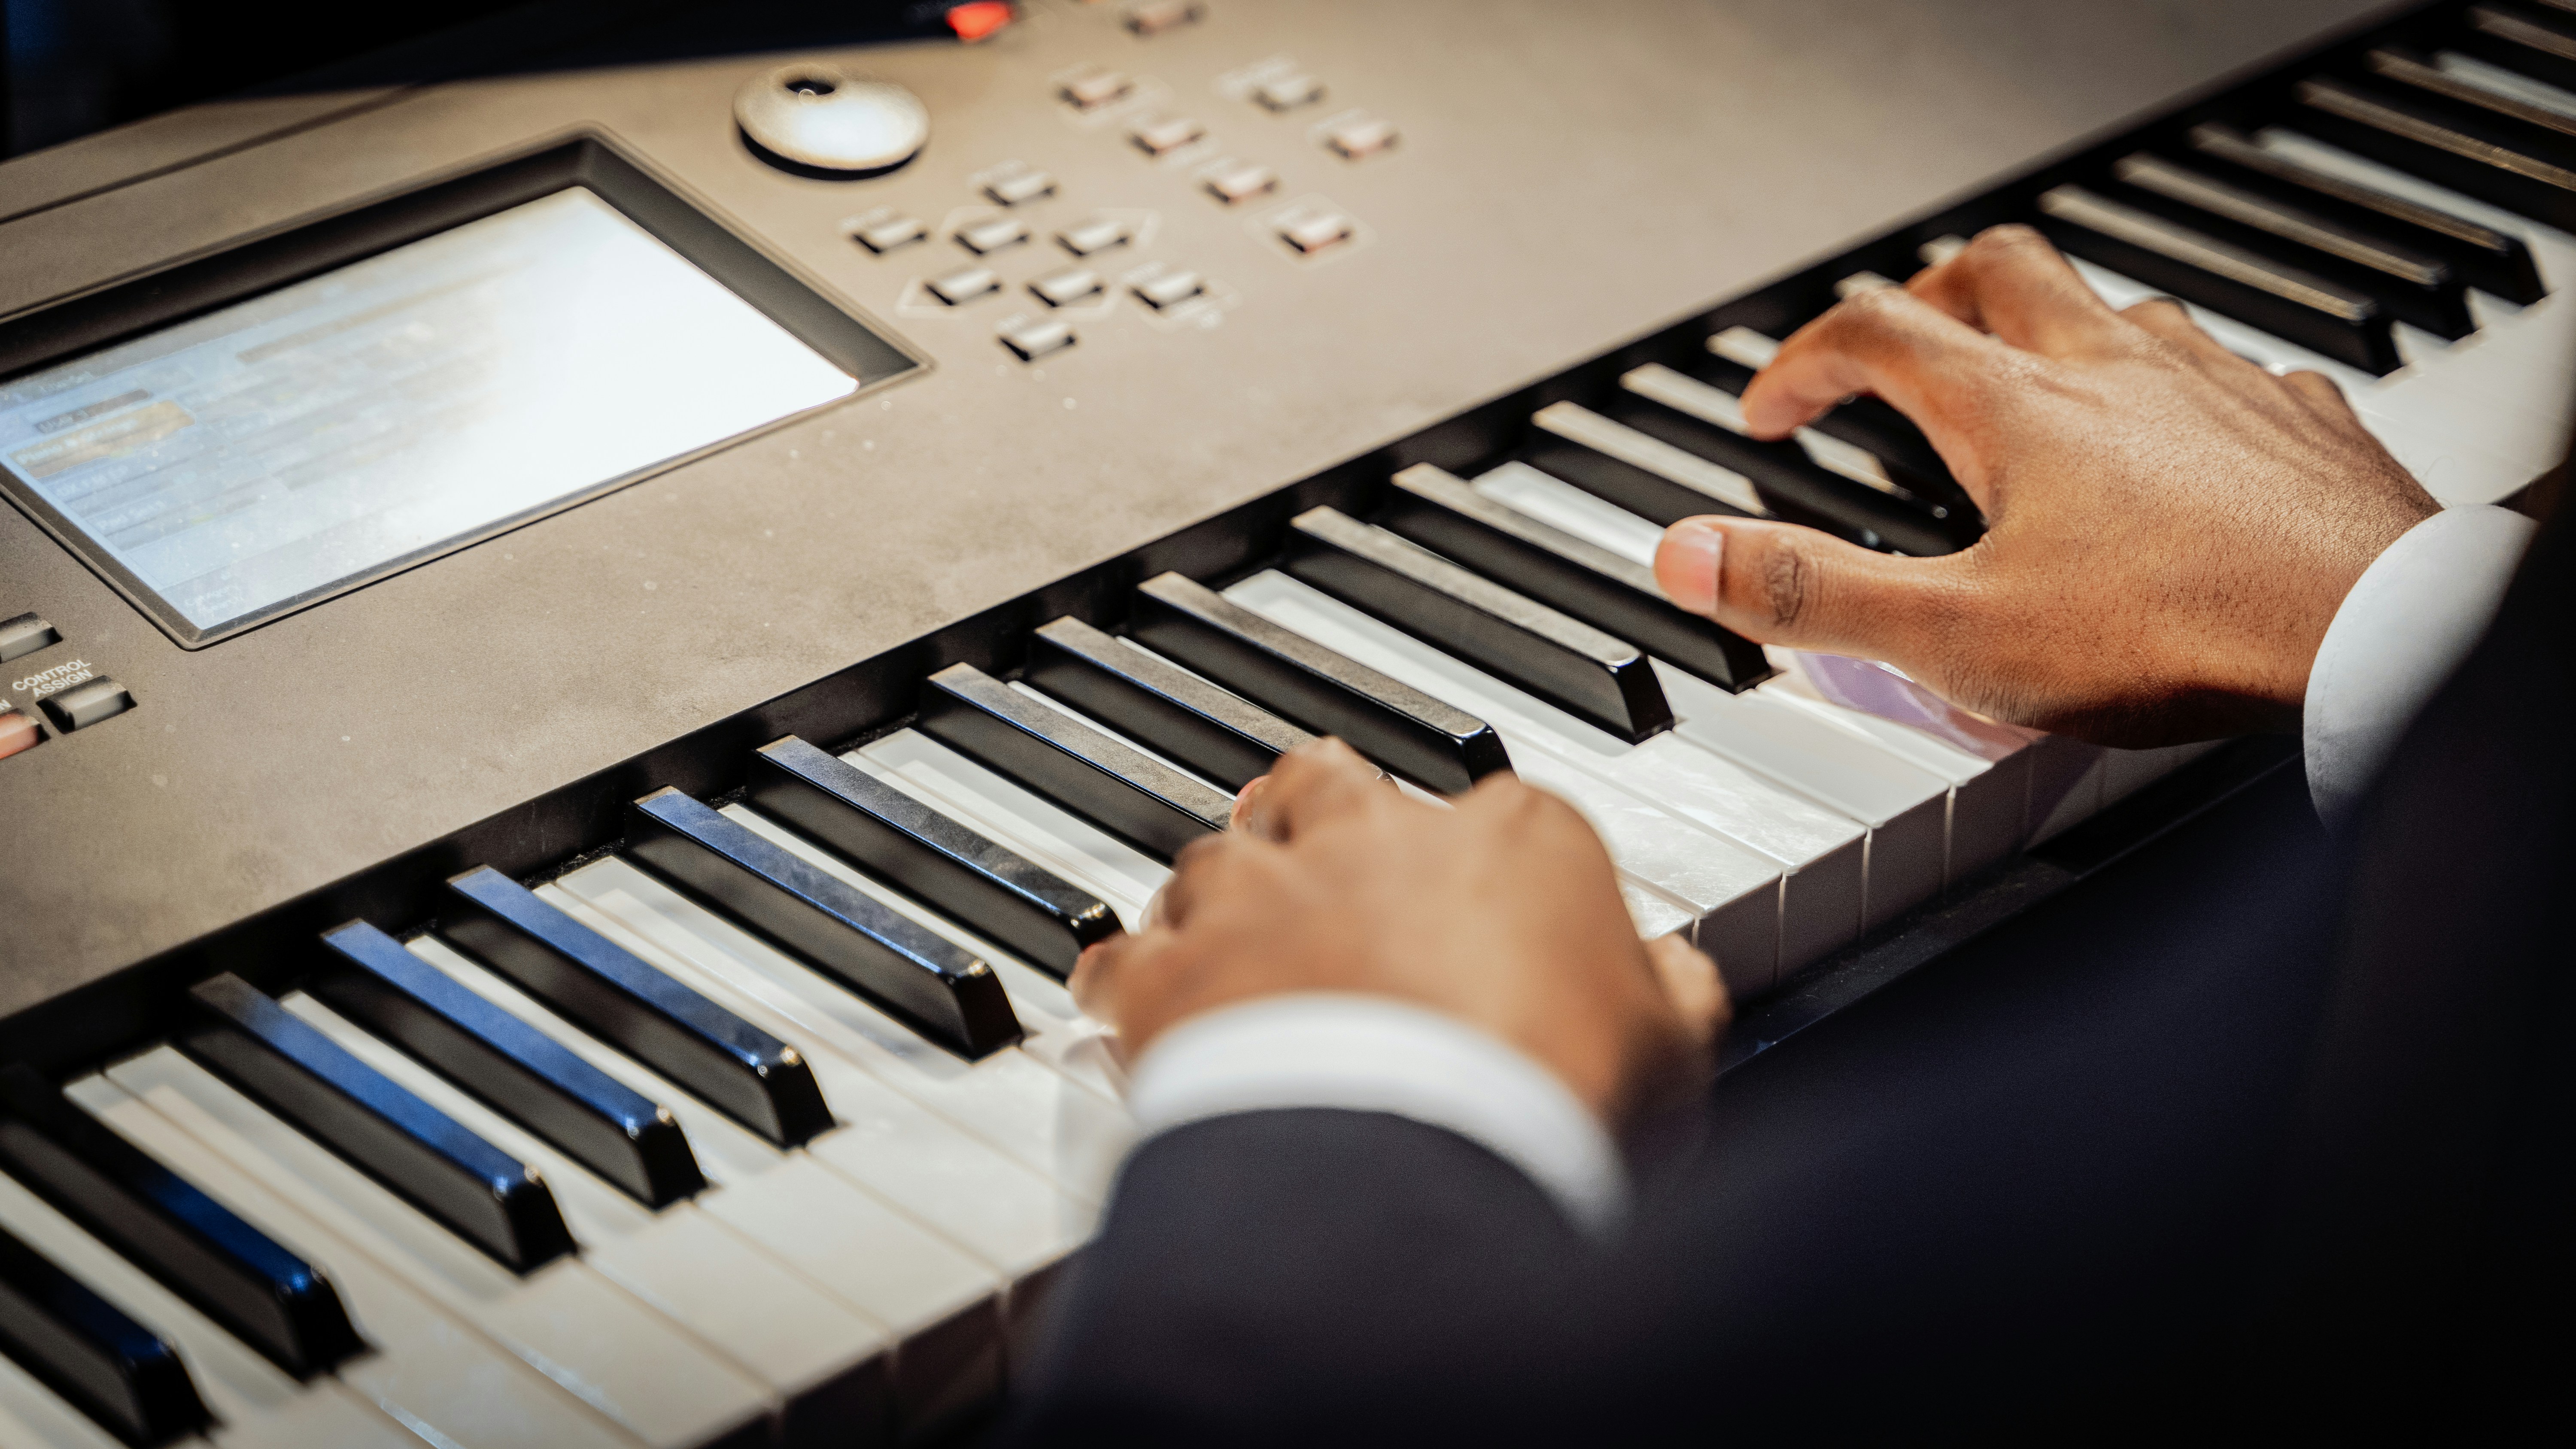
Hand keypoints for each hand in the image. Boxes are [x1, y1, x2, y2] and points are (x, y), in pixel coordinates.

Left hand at [1071, 739, 1723, 1128]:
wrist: (1418, 1174)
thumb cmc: (1552, 1112)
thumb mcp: (1667, 1051)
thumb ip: (1667, 989)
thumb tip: (1675, 972)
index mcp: (1511, 837)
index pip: (1488, 811)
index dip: (1469, 861)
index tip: (1467, 905)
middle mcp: (1371, 839)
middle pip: (1325, 790)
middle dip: (1316, 824)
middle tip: (1318, 869)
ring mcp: (1257, 899)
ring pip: (1210, 859)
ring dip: (1216, 904)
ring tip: (1226, 953)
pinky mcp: (1167, 975)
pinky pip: (1118, 957)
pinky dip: (1124, 984)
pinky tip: (1131, 1014)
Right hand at [1651, 225, 2439, 744]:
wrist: (2374, 640)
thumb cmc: (2178, 636)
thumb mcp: (1954, 637)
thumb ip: (1812, 593)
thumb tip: (1686, 554)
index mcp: (2014, 410)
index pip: (1874, 335)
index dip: (1802, 363)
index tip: (1774, 410)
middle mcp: (2111, 369)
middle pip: (1995, 272)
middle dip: (1924, 301)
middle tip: (1893, 350)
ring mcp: (2213, 383)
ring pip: (2113, 311)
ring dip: (2052, 334)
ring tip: (2030, 392)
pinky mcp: (2297, 420)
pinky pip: (2226, 372)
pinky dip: (2175, 392)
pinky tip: (2179, 445)